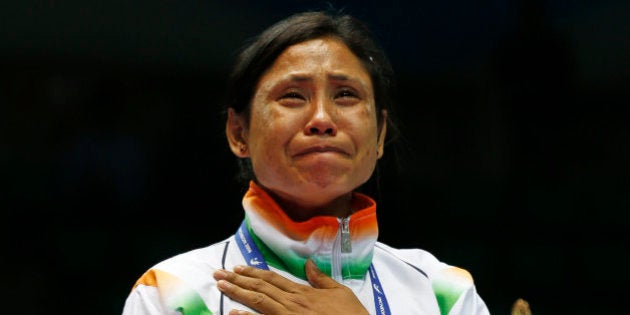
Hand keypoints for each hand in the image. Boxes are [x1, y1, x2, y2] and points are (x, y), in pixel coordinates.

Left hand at [213, 259, 368, 314]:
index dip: (254, 273)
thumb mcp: (340, 292)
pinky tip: (233, 313)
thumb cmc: (350, 314)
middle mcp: (293, 302)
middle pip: (261, 288)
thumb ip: (321, 279)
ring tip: (221, 286)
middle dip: (238, 280)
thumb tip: (308, 265)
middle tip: (218, 274)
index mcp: (303, 292)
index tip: (237, 268)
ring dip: (238, 293)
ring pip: (259, 302)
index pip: (273, 279)